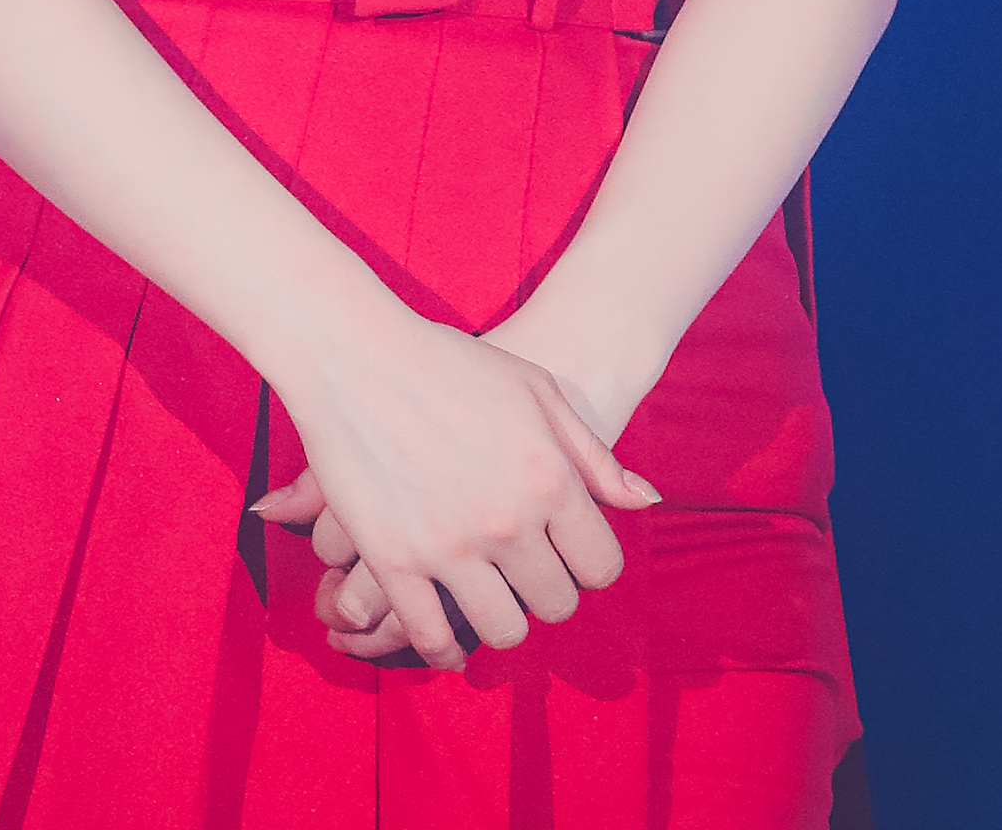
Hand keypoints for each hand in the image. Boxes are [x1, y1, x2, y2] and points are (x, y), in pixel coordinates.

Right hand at [253, 309, 658, 672]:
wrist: (356, 353)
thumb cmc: (452, 363)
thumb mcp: (537, 390)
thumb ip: (593, 454)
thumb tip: (645, 502)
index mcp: (549, 478)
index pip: (600, 567)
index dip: (587, 563)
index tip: (565, 552)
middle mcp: (508, 520)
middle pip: (555, 604)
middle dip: (546, 590)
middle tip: (523, 569)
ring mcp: (449, 545)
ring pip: (503, 630)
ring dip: (501, 618)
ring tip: (487, 593)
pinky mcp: (394, 560)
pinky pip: (431, 636)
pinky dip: (443, 647)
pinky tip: (446, 634)